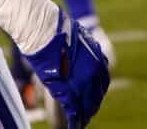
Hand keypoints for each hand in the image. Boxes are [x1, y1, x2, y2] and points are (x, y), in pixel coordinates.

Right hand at [24, 10, 109, 127]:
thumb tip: (77, 68)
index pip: (102, 84)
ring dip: (84, 115)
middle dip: (91, 107)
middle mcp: (96, 71)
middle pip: (96, 96)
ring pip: (88, 105)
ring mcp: (84, 81)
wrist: (45, 28)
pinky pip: (75, 109)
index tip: (91, 101)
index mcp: (99, 60)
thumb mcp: (76, 44)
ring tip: (80, 123)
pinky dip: (75, 119)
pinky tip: (74, 125)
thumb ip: (80, 60)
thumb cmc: (55, 32)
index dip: (96, 94)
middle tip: (86, 116)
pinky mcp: (70, 88)